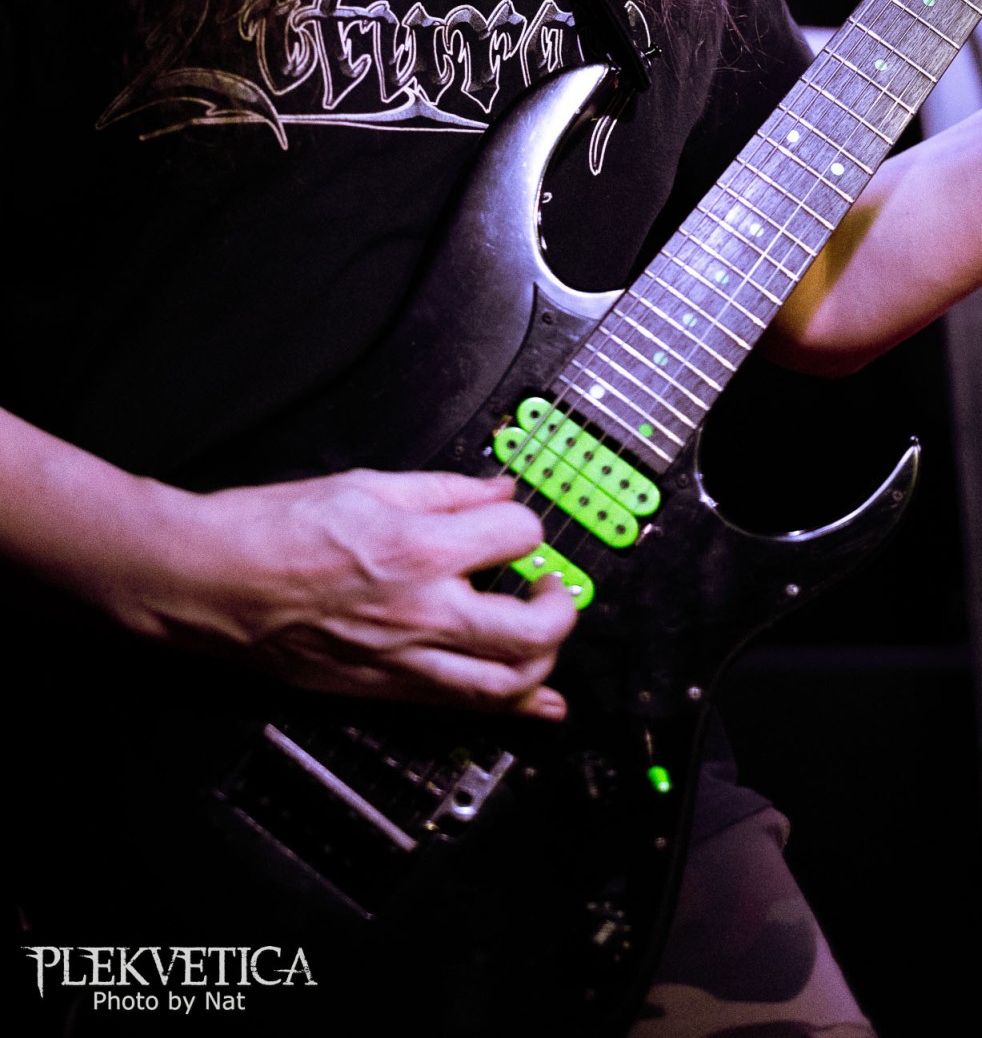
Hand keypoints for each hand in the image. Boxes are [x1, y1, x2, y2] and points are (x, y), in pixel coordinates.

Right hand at [132, 467, 577, 717]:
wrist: (207, 582)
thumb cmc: (271, 529)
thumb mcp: (367, 484)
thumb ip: (445, 490)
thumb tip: (496, 487)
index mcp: (418, 547)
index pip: (518, 534)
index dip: (523, 521)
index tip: (511, 520)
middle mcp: (421, 611)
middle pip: (534, 629)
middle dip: (561, 606)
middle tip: (552, 586)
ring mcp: (403, 659)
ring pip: (508, 685)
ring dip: (545, 662)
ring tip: (543, 633)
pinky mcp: (382, 691)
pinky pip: (463, 709)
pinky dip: (514, 710)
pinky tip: (541, 706)